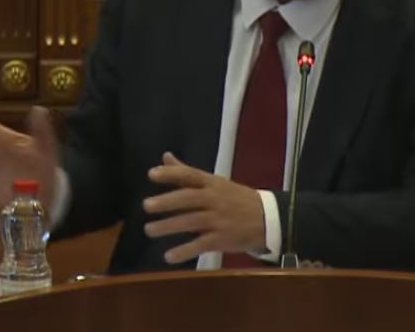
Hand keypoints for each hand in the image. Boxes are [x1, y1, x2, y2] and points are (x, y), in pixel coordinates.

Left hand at [142, 152, 265, 263]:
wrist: (268, 219)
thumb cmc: (236, 199)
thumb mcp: (215, 182)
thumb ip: (187, 172)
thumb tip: (165, 157)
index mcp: (213, 183)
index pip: (191, 175)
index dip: (171, 174)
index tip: (151, 174)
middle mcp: (215, 199)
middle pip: (189, 198)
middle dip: (167, 202)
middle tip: (146, 206)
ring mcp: (219, 220)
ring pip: (191, 221)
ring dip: (169, 226)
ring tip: (149, 230)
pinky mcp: (222, 239)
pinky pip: (201, 244)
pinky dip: (184, 251)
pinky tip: (168, 256)